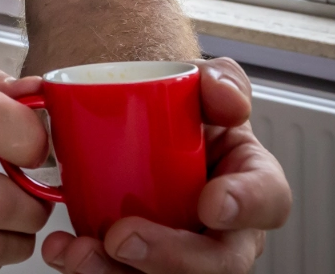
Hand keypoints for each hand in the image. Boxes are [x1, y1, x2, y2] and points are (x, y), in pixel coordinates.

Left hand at [42, 58, 289, 273]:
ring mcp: (187, 254)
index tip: (210, 203)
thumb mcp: (202, 84)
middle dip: (170, 258)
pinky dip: (91, 269)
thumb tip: (226, 98)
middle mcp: (227, 230)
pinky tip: (64, 251)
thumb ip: (221, 80)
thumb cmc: (181, 112)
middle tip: (122, 237)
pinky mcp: (146, 264)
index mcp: (251, 180)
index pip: (269, 200)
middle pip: (219, 263)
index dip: (246, 206)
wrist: (134, 121)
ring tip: (79, 253)